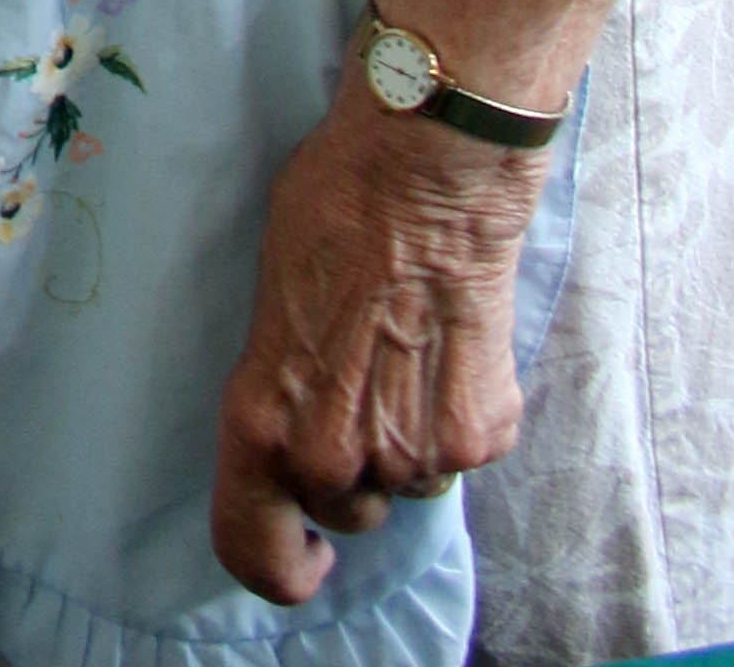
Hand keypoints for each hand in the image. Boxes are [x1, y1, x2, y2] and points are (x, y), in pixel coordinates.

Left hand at [210, 85, 543, 598]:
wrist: (426, 171)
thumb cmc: (332, 210)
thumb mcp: (269, 301)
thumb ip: (281, 382)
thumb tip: (295, 420)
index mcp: (267, 421)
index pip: (252, 549)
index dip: (276, 563)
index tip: (301, 550)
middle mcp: (339, 455)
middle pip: (344, 509)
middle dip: (350, 469)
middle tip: (360, 387)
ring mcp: (416, 452)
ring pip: (408, 482)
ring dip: (407, 438)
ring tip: (406, 349)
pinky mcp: (482, 434)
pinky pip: (460, 452)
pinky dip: (458, 413)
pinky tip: (449, 344)